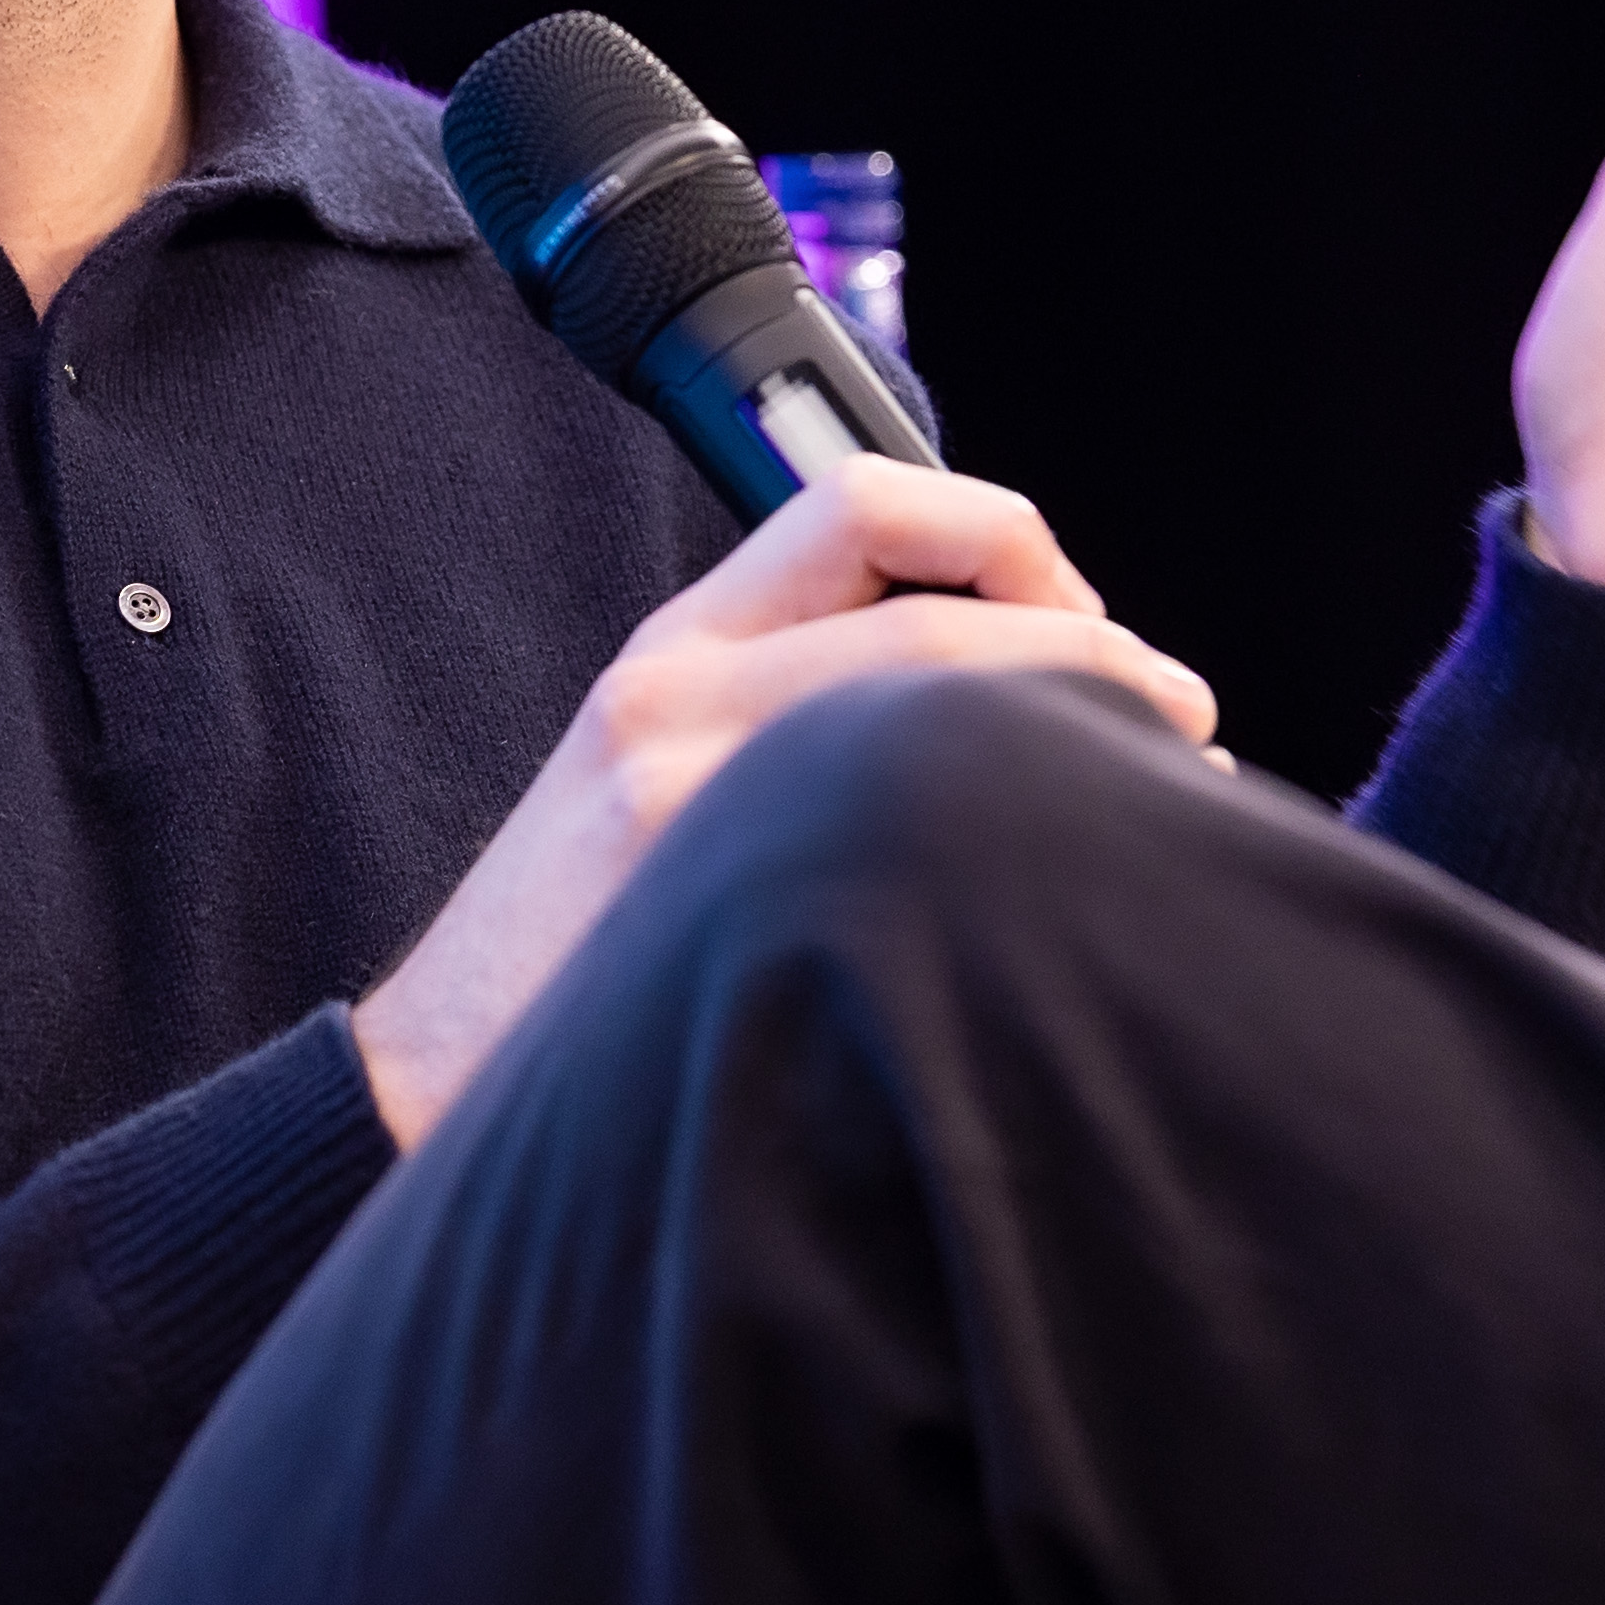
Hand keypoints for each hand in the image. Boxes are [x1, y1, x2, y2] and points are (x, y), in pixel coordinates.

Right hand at [349, 458, 1217, 1146]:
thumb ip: (790, 710)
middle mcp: (680, 702)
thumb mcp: (647, 778)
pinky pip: (917, 846)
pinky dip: (1029, 854)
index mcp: (673, 652)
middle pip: (944, 614)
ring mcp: (693, 807)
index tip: (1084, 617)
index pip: (861, 501)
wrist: (426, 1103)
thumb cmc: (568, 964)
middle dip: (1101, 655)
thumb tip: (1016, 700)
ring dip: (1091, 739)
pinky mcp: (719, 915)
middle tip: (1178, 723)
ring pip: (951, 709)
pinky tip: (1069, 913)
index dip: (1010, 535)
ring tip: (1159, 801)